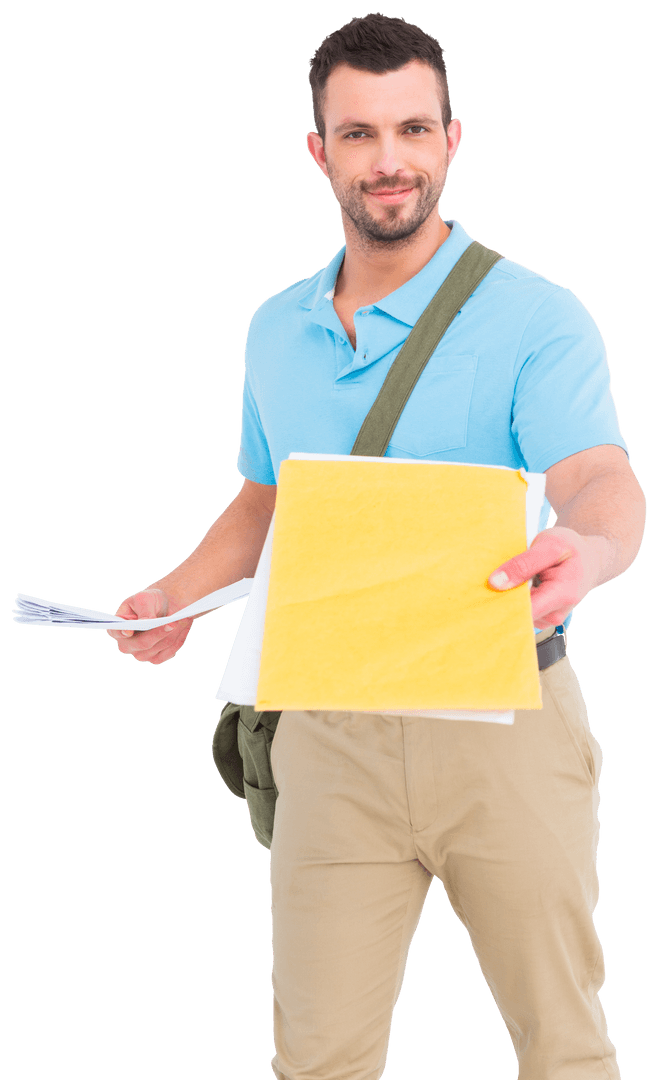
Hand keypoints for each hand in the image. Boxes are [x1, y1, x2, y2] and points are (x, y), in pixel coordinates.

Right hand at [106, 588, 194, 664]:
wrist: (164, 606)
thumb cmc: (150, 601)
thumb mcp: (145, 599)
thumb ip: (144, 610)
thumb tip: (146, 621)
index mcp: (117, 628)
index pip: (116, 632)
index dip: (122, 633)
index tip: (130, 631)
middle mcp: (126, 645)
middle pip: (142, 643)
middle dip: (159, 632)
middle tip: (173, 622)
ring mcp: (141, 654)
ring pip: (159, 647)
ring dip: (172, 634)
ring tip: (182, 619)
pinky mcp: (156, 658)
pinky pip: (169, 652)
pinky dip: (178, 639)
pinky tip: (183, 627)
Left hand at [488, 526, 608, 629]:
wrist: (589, 559)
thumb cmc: (571, 549)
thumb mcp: (549, 546)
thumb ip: (523, 564)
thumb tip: (495, 583)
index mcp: (562, 594)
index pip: (525, 610)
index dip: (503, 604)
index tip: (484, 594)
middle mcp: (557, 613)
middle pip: (519, 614)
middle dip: (503, 598)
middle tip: (492, 579)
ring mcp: (550, 618)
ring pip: (518, 614)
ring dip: (510, 597)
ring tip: (514, 577)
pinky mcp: (543, 618)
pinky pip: (522, 612)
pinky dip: (515, 598)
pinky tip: (520, 585)